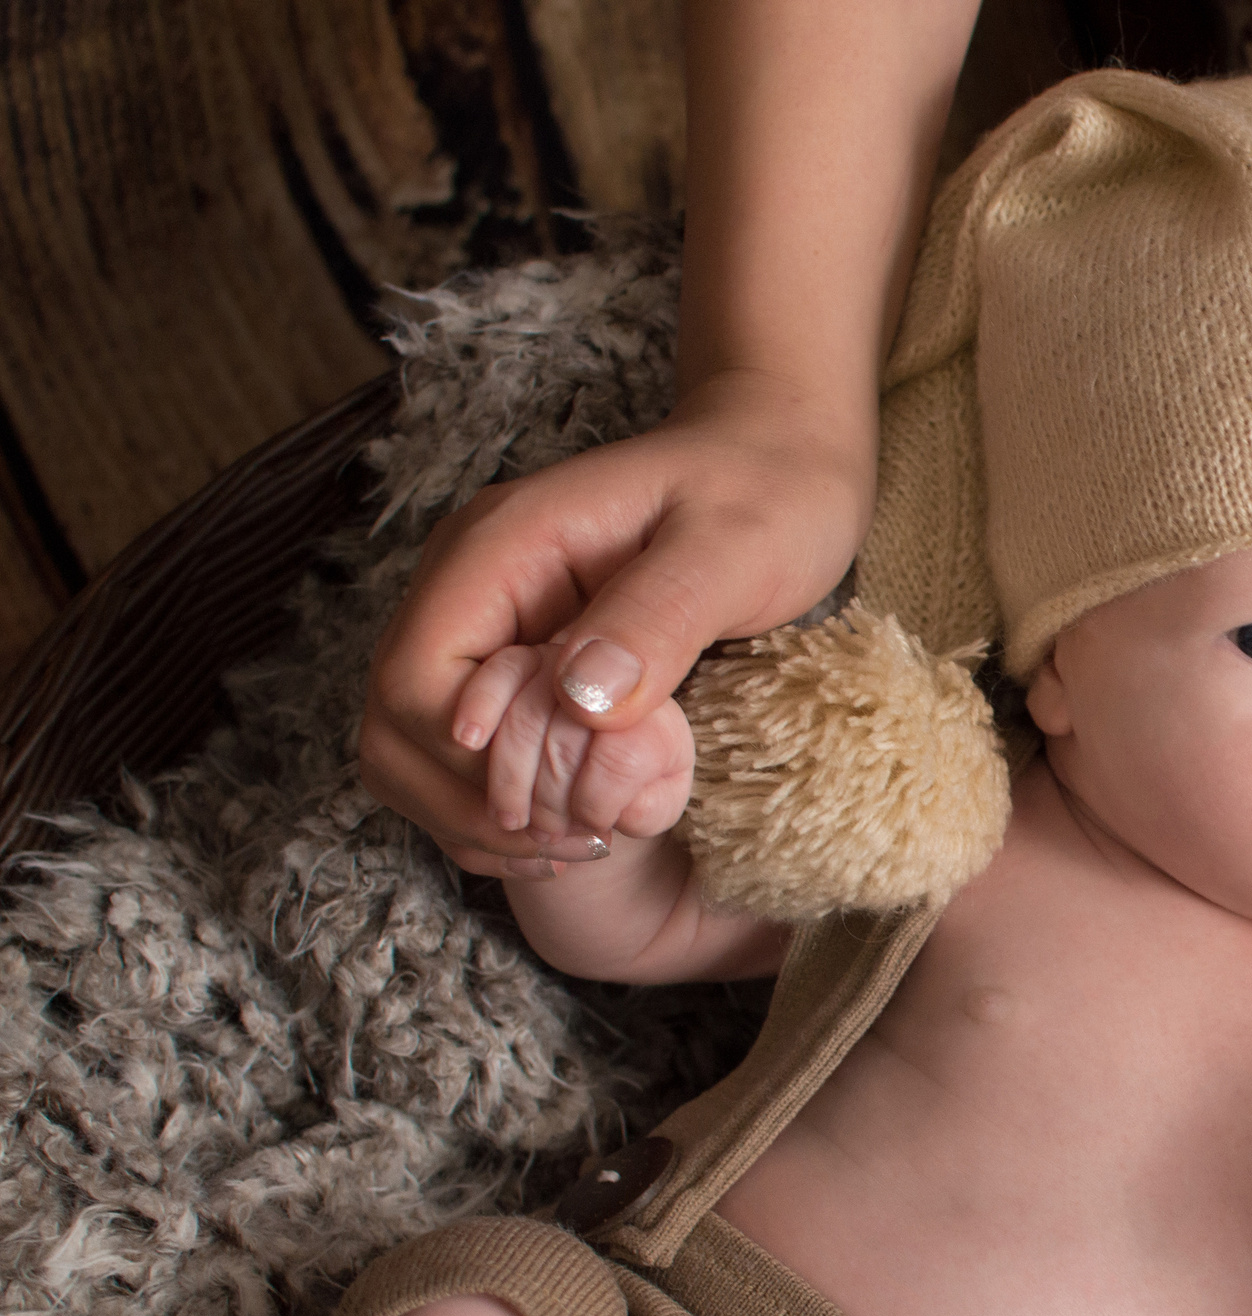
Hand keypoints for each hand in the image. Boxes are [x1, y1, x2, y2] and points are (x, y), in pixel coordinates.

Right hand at [359, 370, 868, 876]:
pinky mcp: (516, 656)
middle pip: (393, 725)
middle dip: (473, 805)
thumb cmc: (769, 490)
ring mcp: (486, 621)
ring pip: (413, 749)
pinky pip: (465, 752)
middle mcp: (470, 583)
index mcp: (502, 546)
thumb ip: (659, 616)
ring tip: (586, 845)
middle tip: (587, 844)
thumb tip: (579, 700)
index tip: (575, 808)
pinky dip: (503, 805)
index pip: (415, 680)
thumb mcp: (736, 549)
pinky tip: (579, 828)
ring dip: (479, 816)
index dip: (474, 767)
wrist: (782, 457)